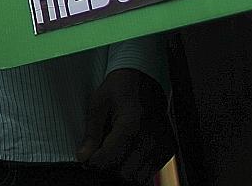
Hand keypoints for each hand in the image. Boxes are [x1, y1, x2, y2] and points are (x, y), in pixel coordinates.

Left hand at [77, 68, 173, 183]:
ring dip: (124, 169)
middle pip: (124, 173)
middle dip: (109, 167)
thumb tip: (83, 156)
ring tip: (117, 151)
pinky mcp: (168, 148)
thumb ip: (91, 133)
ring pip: (138, 176)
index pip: (109, 158)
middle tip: (101, 154)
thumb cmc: (121, 86)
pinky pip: (150, 171)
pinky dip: (138, 167)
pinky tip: (130, 152)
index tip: (88, 159)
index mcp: (130, 123)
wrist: (144, 76)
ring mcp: (162, 143)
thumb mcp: (99, 103)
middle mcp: (150, 136)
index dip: (93, 162)